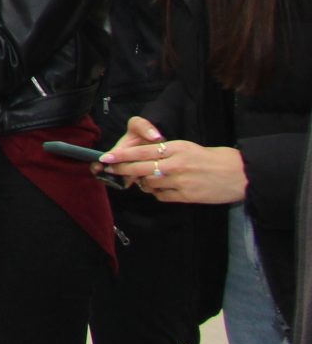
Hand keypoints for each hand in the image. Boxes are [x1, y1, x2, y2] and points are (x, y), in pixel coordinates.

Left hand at [102, 116, 249, 204]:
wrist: (237, 174)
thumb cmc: (211, 158)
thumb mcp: (186, 147)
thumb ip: (166, 151)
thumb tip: (144, 157)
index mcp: (175, 148)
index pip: (141, 151)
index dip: (122, 155)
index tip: (107, 158)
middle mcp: (175, 164)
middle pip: (140, 167)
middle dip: (122, 169)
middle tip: (110, 170)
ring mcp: (180, 181)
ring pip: (149, 183)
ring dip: (142, 182)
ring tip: (142, 180)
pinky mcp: (187, 196)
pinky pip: (162, 196)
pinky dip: (157, 193)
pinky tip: (159, 190)